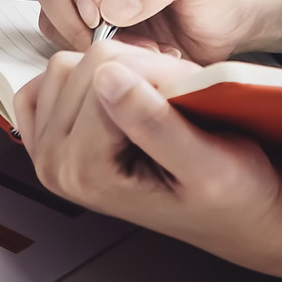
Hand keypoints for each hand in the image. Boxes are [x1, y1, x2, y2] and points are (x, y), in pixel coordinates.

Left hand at [16, 40, 281, 281]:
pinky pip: (51, 81)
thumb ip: (154, 122)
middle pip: (79, 66)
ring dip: (113, 70)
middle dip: (134, 69)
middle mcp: (55, 165)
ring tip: (151, 99)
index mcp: (85, 172)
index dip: (154, 70)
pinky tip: (119, 97)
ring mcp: (48, 152)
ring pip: (64, 66)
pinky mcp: (50, 137)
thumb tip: (107, 76)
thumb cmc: (230, 195)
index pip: (103, 72)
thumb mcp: (207, 163)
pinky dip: (86, 78)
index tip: (186, 91)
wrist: (234, 215)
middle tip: (173, 97)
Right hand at [36, 0, 281, 61]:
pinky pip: (63, 34)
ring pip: (50, 7)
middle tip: (107, 38)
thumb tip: (112, 4)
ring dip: (84, 37)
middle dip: (73, 12)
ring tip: (138, 49)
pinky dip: (90, 52)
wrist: (240, 16)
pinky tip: (134, 55)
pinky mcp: (88, 16)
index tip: (99, 7)